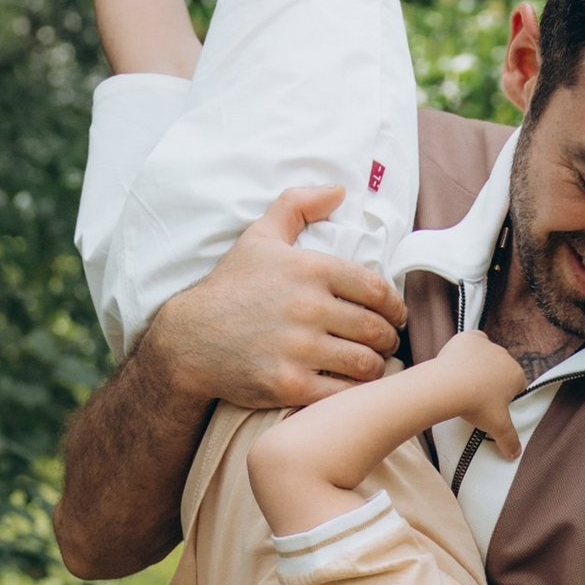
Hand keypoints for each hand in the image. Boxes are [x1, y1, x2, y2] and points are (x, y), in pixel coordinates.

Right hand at [158, 185, 407, 408]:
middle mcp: (308, 307)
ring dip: (376, 368)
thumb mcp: (260, 236)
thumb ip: (298, 205)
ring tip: (372, 366)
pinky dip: (355, 394)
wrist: (189, 340)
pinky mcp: (290, 384)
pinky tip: (352, 390)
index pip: (376, 289)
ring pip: (366, 364)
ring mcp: (299, 348)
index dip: (394, 306)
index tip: (395, 316)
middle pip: (376, 329)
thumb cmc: (230, 287)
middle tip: (386, 343)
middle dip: (389, 339)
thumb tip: (339, 190)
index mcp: (310, 269)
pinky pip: (343, 394)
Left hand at [428, 325, 527, 458]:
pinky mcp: (468, 338)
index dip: (504, 398)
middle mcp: (505, 356)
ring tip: (464, 383)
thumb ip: (509, 440)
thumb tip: (516, 455)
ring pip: (486, 356)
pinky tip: (459, 362)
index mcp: (516, 375)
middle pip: (501, 370)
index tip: (492, 407)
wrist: (448, 385)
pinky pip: (472, 342)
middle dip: (492, 382)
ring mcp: (487, 345)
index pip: (516, 386)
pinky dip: (467, 350)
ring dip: (479, 366)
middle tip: (476, 397)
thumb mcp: (496, 427)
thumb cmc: (476, 405)